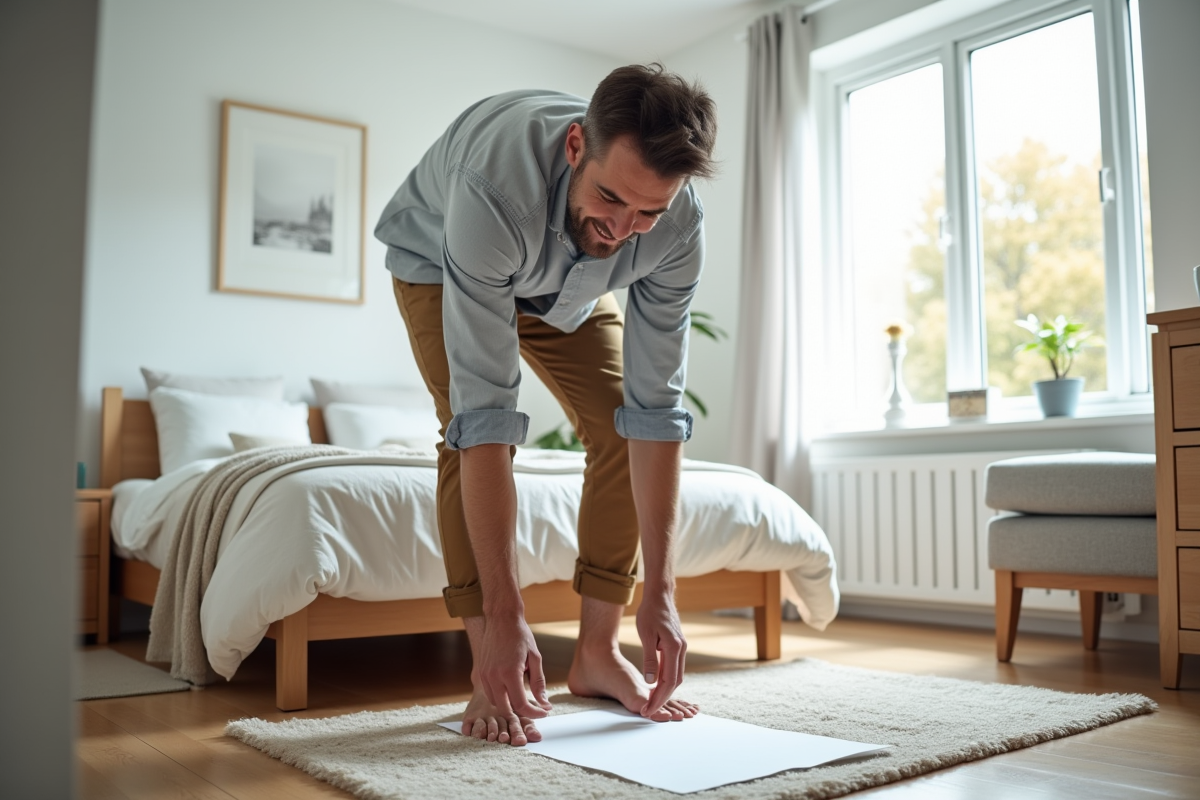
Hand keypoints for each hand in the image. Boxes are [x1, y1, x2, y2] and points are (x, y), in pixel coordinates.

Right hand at [476, 614, 551, 719]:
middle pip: (506, 709)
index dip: (534, 713)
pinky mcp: (480, 672)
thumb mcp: (535, 658)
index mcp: (510, 673)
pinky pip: (489, 693)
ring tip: (524, 699)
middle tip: (535, 709)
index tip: (544, 711)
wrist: (501, 618)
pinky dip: (500, 697)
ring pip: (496, 703)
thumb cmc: (520, 635)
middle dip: (522, 713)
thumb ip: (538, 682)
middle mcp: (494, 677)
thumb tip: (544, 702)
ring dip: (509, 706)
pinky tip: (511, 690)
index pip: (521, 705)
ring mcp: (485, 675)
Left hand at [635, 588, 686, 717]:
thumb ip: (649, 659)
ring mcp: (682, 648)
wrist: (660, 596)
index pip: (668, 681)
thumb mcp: (646, 635)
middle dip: (663, 698)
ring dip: (665, 690)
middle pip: (675, 682)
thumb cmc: (650, 613)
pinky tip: (656, 685)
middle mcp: (682, 649)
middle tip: (649, 710)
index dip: (659, 698)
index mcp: (674, 647)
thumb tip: (650, 682)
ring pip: (676, 676)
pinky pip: (674, 668)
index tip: (648, 709)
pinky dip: (666, 680)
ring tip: (651, 701)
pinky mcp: (678, 646)